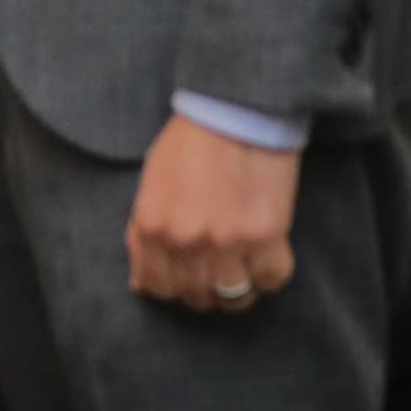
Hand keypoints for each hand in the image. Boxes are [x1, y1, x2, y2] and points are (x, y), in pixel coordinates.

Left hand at [125, 113, 299, 311]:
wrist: (233, 112)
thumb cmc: (188, 144)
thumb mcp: (150, 186)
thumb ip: (141, 235)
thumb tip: (139, 284)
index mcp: (152, 226)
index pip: (157, 287)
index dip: (172, 289)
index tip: (185, 279)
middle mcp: (185, 240)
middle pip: (195, 296)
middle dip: (204, 291)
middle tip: (216, 272)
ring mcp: (226, 242)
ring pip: (233, 298)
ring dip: (238, 290)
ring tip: (242, 270)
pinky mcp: (266, 237)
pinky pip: (271, 280)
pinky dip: (270, 275)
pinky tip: (264, 256)